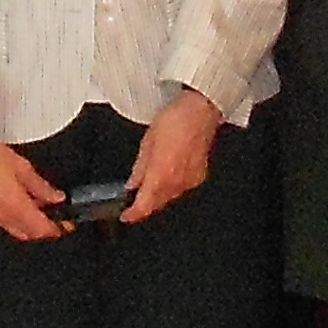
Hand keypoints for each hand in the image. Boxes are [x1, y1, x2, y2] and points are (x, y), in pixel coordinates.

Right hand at [0, 109, 64, 243]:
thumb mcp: (23, 168)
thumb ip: (42, 187)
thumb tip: (56, 197)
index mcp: (15, 206)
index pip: (41, 229)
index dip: (57, 229)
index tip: (67, 224)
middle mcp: (2, 215)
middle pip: (30, 233)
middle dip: (45, 229)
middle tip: (57, 218)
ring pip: (17, 229)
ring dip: (31, 224)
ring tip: (42, 208)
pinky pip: (5, 221)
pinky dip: (18, 218)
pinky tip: (23, 203)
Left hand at [121, 91, 222, 223]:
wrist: (201, 111)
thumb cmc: (176, 121)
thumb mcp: (148, 143)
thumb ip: (139, 169)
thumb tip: (133, 184)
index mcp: (160, 176)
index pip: (144, 207)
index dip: (133, 215)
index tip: (126, 216)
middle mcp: (177, 183)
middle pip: (157, 204)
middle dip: (145, 204)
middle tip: (135, 199)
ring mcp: (190, 181)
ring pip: (170, 197)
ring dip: (159, 195)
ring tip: (151, 183)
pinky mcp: (200, 176)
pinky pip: (182, 188)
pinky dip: (172, 186)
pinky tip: (168, 175)